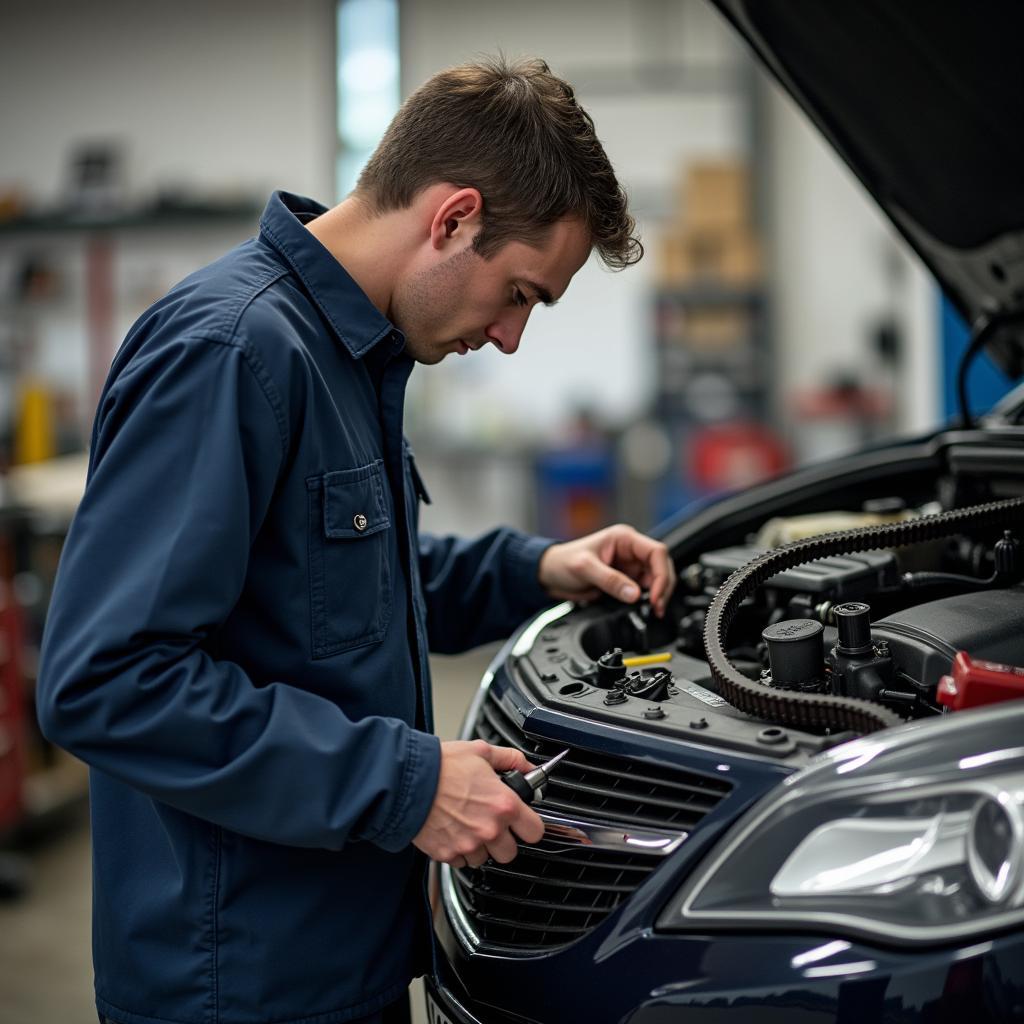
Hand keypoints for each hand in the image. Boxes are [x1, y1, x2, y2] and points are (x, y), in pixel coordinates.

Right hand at [412, 740, 544, 867]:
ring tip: (467, 824)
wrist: (407, 780)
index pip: (535, 832)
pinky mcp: (448, 854)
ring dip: (480, 846)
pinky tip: (452, 830)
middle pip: (510, 853)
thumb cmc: (442, 765)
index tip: (523, 821)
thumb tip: (528, 766)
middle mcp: (490, 829)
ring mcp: (468, 844)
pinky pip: (461, 861)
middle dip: (503, 840)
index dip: (530, 826)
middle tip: (491, 822)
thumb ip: (510, 759)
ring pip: (484, 858)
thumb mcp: (481, 751)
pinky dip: (459, 850)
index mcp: (504, 805)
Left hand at [538, 524, 676, 617]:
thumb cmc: (563, 562)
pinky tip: (645, 609)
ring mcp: (629, 566)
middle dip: (663, 587)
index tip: (655, 595)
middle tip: (657, 607)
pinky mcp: (625, 580)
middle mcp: (630, 551)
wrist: (550, 575)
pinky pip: (644, 590)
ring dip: (657, 595)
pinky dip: (648, 600)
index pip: (656, 552)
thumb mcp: (585, 568)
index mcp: (624, 538)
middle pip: (661, 566)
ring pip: (655, 579)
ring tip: (653, 610)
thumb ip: (610, 581)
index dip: (661, 574)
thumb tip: (634, 594)